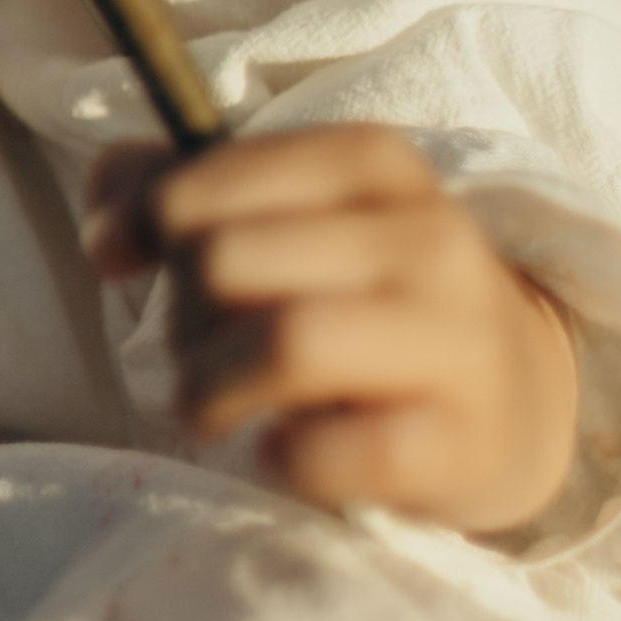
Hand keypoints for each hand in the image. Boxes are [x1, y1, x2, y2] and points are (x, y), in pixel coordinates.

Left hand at [87, 123, 579, 535]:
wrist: (515, 396)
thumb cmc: (358, 293)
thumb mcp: (279, 214)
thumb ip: (163, 190)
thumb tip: (105, 238)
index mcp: (370, 162)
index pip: (205, 181)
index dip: (146, 228)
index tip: (128, 263)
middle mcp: (425, 236)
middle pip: (228, 264)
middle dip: (182, 319)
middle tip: (196, 352)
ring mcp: (454, 338)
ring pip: (284, 343)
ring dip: (211, 388)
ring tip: (211, 406)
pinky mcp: (460, 442)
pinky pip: (333, 450)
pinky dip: (282, 457)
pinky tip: (282, 450)